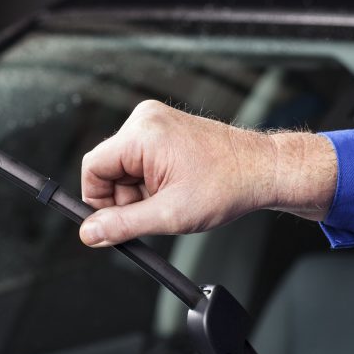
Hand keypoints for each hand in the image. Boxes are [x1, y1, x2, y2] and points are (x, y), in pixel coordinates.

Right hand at [79, 100, 336, 246]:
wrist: (262, 171)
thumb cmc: (227, 185)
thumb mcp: (169, 215)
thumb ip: (123, 225)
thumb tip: (91, 232)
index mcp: (142, 134)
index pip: (93, 168)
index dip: (99, 202)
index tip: (113, 222)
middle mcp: (145, 120)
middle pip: (109, 169)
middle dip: (126, 198)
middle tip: (154, 214)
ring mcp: (156, 123)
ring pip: (125, 168)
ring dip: (141, 192)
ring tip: (172, 201)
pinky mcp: (165, 130)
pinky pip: (141, 161)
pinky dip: (152, 182)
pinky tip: (176, 189)